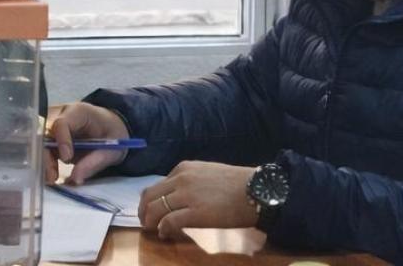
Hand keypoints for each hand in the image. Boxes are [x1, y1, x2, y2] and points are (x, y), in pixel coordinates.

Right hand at [44, 102, 129, 184]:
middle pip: (45, 132)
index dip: (62, 141)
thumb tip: (75, 179)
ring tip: (51, 179)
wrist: (109, 127)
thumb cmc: (111, 134)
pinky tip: (49, 175)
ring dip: (42, 161)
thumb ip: (94, 162)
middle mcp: (59, 115)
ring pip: (39, 141)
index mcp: (78, 112)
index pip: (62, 123)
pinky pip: (41, 148)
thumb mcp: (112, 149)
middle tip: (52, 176)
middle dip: (45, 155)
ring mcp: (52, 125)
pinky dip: (43, 162)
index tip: (66, 159)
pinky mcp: (49, 136)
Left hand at [138, 161, 256, 239]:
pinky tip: (164, 234)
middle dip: (144, 210)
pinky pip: (169, 221)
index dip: (151, 199)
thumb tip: (180, 196)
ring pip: (155, 208)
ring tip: (152, 229)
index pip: (158, 185)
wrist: (258, 191)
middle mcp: (180, 179)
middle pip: (150, 196)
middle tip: (145, 222)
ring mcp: (186, 196)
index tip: (152, 209)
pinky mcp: (194, 213)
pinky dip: (162, 228)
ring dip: (150, 220)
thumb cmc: (238, 183)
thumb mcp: (207, 173)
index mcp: (183, 169)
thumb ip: (191, 181)